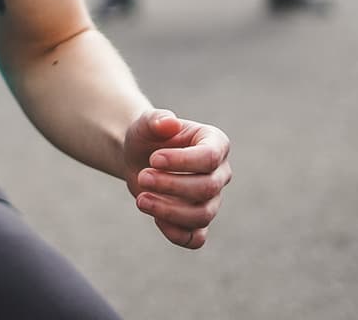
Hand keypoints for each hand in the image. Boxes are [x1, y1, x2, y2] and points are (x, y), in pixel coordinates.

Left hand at [122, 109, 230, 249]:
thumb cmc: (147, 137)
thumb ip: (156, 119)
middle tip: (142, 177)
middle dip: (171, 186)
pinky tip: (154, 219)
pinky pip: (195, 238)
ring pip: (202, 215)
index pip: (209, 157)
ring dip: (169, 211)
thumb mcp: (146, 123)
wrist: (138, 157)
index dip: (182, 162)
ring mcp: (211, 200)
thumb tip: (169, 122)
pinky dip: (176, 234)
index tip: (153, 159)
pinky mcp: (197, 222)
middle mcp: (219, 173)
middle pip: (207, 188)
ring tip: (140, 199)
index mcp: (215, 143)